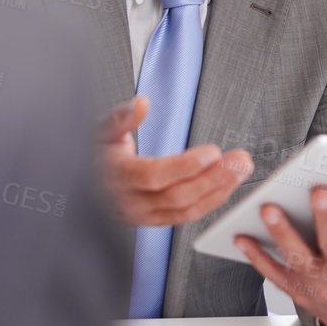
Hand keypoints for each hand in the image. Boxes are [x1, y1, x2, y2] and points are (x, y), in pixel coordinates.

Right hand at [98, 96, 251, 226]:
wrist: (85, 185)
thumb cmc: (95, 155)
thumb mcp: (102, 131)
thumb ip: (122, 117)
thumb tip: (141, 103)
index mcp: (116, 175)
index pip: (154, 175)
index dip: (185, 166)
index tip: (213, 153)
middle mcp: (130, 201)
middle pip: (177, 195)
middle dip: (214, 178)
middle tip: (240, 161)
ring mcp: (143, 215)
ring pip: (186, 209)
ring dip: (218, 190)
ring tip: (241, 170)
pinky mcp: (154, 221)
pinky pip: (186, 216)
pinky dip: (210, 202)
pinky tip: (227, 186)